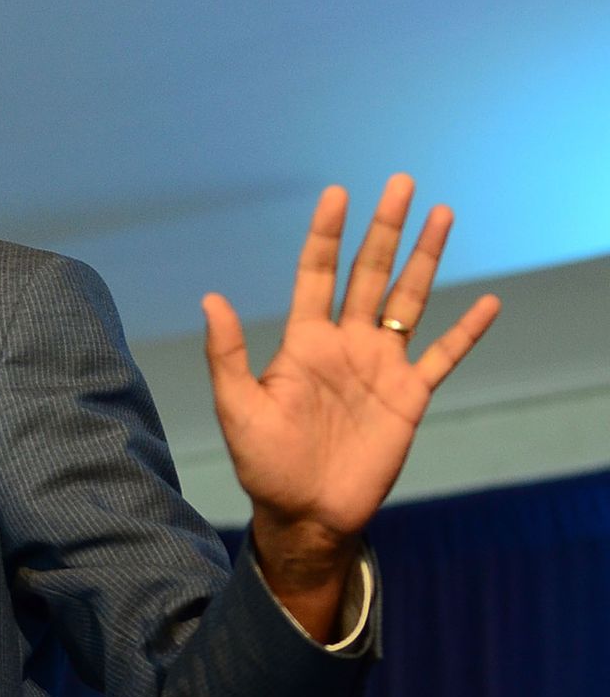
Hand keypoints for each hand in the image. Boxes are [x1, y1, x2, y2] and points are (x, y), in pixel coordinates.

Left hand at [201, 175, 499, 633]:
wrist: (306, 513)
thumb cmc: (264, 462)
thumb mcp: (237, 406)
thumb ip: (227, 353)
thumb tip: (210, 298)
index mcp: (304, 341)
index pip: (317, 273)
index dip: (327, 234)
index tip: (337, 192)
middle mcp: (345, 344)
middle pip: (369, 273)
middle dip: (384, 229)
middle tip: (400, 183)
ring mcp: (380, 367)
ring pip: (408, 300)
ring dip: (425, 259)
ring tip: (443, 215)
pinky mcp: (409, 397)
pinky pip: (443, 357)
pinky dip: (466, 331)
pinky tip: (487, 302)